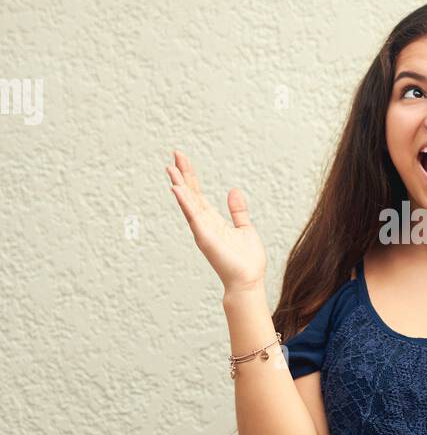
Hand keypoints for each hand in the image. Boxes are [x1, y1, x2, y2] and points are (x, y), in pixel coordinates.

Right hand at [166, 149, 266, 294]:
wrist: (248, 280)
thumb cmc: (246, 260)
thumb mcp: (244, 228)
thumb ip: (237, 210)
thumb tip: (233, 191)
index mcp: (213, 220)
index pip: (198, 193)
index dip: (190, 176)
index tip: (182, 159)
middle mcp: (204, 223)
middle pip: (190, 194)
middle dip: (182, 174)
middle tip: (174, 154)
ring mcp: (202, 230)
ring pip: (188, 202)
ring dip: (179, 184)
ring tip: (170, 167)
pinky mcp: (205, 237)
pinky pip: (193, 216)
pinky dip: (185, 202)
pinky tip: (177, 188)